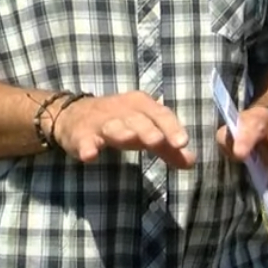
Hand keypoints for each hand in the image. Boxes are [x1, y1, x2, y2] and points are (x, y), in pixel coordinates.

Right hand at [51, 91, 195, 168]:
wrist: (75, 114)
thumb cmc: (121, 122)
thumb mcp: (146, 131)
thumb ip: (168, 147)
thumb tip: (192, 162)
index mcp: (142, 106)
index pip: (160, 115)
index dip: (172, 127)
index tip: (183, 143)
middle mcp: (122, 110)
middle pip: (138, 120)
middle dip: (148, 130)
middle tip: (158, 141)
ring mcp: (101, 122)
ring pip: (112, 126)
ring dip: (121, 132)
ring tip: (128, 139)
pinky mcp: (81, 134)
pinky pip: (84, 140)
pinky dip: (86, 146)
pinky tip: (89, 155)